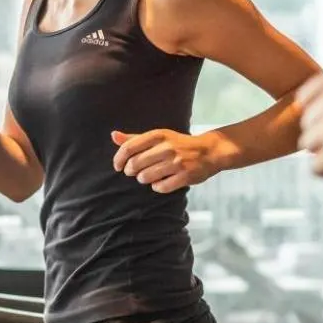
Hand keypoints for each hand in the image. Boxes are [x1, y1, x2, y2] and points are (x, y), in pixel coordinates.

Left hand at [111, 129, 230, 193]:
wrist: (209, 151)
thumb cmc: (178, 144)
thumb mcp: (158, 137)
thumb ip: (135, 138)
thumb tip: (113, 135)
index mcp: (158, 135)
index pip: (129, 147)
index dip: (119, 159)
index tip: (118, 166)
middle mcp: (167, 147)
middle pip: (135, 164)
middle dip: (131, 171)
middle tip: (136, 171)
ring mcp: (177, 162)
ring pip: (145, 177)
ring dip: (144, 179)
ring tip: (150, 175)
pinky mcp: (185, 176)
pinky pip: (160, 187)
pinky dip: (157, 187)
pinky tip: (161, 182)